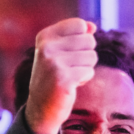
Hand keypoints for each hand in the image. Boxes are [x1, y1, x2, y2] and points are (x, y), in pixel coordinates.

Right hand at [25, 18, 97, 133]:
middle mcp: (46, 47)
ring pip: (92, 56)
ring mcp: (53, 63)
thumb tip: (92, 26)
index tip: (69, 53)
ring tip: (70, 77)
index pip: (79, 25)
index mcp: (44, 37)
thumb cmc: (53, 78)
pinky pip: (89, 71)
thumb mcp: (60, 52)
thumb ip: (75, 37)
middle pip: (89, 40)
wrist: (41, 108)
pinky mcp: (63, 79)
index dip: (82, 39)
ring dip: (86, 69)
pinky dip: (84, 79)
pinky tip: (71, 85)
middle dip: (86, 56)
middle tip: (70, 68)